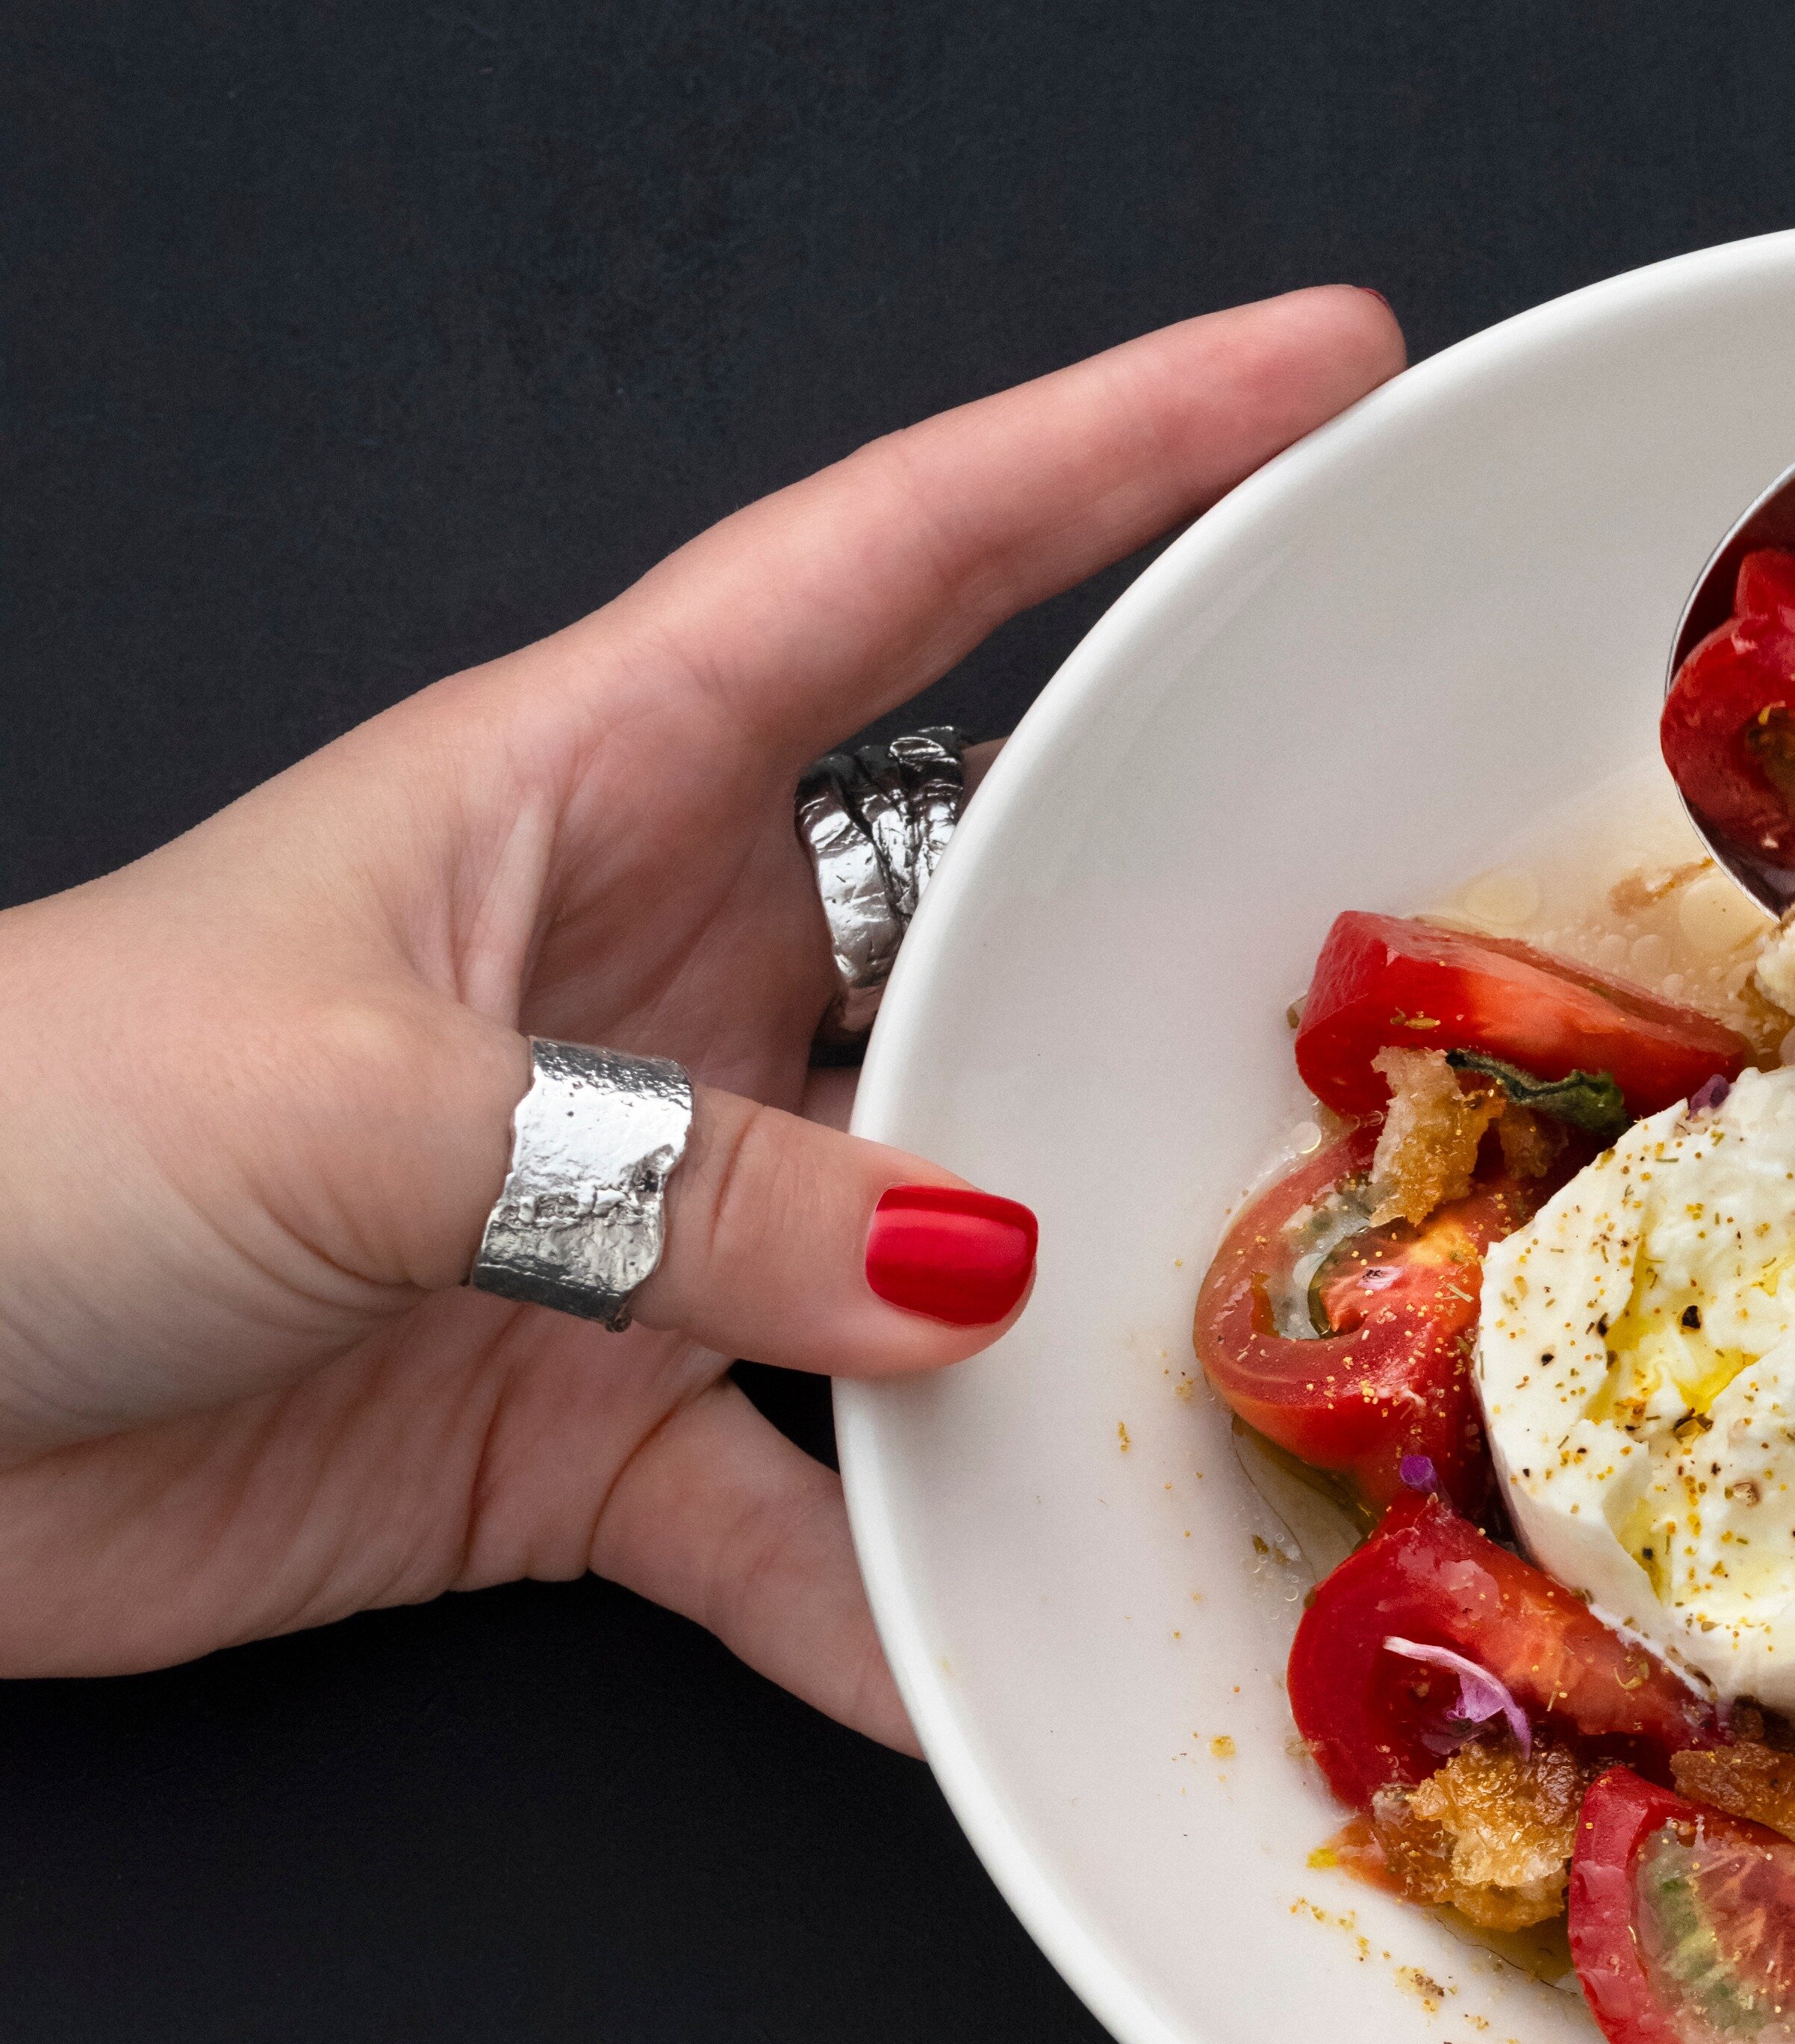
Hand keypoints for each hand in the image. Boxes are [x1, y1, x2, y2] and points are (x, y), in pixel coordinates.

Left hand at [0, 289, 1403, 1744]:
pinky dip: (884, 1616)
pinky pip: (795, 1528)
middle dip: (1170, 956)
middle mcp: (655, 984)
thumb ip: (675, 1186)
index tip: (1322, 366)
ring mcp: (637, 1217)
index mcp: (587, 786)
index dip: (1116, 447)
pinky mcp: (581, 1428)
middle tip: (1405, 1000)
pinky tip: (984, 1676)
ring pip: (933, 1258)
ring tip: (1249, 1392)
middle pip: (983, 936)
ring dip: (1065, 1341)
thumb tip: (960, 1277)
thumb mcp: (355, 1105)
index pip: (903, 562)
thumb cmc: (1, 1139)